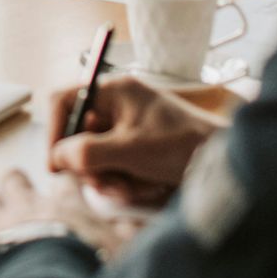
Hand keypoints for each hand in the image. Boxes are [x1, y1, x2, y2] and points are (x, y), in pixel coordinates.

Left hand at [0, 169, 136, 277]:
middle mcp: (30, 206)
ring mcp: (0, 224)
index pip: (65, 182)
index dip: (64, 181)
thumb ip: (130, 235)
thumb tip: (140, 225)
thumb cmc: (89, 269)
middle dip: (18, 184)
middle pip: (19, 182)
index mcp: (66, 205)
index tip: (65, 181)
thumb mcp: (122, 252)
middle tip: (20, 188)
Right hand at [47, 76, 223, 208]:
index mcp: (114, 90)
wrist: (222, 161)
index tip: (57, 165)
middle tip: (108, 183)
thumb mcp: (129, 150)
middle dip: (91, 167)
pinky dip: (126, 183)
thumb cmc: (180, 146)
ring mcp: (126, 128)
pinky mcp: (136, 149)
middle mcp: (117, 105)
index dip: (54, 131)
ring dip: (111, 180)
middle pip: (77, 137)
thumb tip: (56, 157)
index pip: (64, 101)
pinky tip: (148, 186)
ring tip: (135, 187)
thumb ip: (87, 152)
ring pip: (95, 159)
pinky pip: (114, 169)